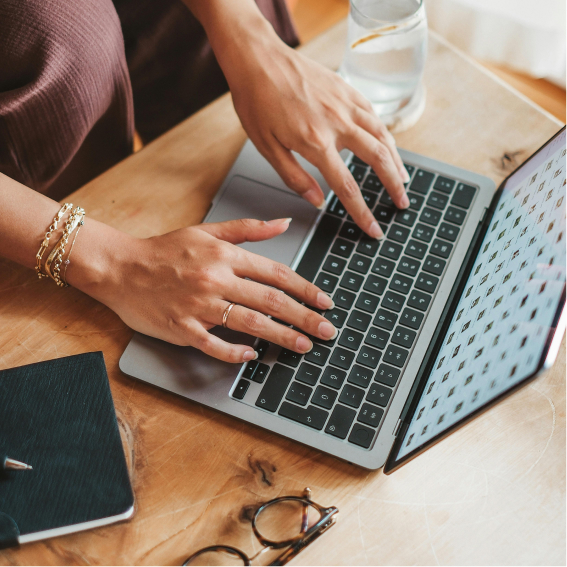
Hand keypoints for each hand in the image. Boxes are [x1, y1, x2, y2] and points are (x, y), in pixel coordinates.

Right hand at [82, 218, 336, 362]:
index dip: (306, 289)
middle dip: (305, 317)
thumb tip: (285, 222)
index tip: (325, 302)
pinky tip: (252, 356)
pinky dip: (234, 352)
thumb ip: (248, 229)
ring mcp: (198, 305)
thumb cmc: (165, 250)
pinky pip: (213, 344)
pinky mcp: (181, 327)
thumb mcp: (207, 231)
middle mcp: (216, 279)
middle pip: (271, 301)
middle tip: (328, 331)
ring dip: (281, 336)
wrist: (120, 267)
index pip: (276, 274)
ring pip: (250, 323)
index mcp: (225, 256)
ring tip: (304, 346)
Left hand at [217, 28, 409, 238]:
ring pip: (383, 136)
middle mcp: (338, 123)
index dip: (363, 212)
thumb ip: (294, 177)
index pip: (348, 187)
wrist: (257, 58)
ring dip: (396, 160)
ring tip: (402, 178)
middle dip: (393, 186)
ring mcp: (346, 104)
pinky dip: (385, 133)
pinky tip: (387, 143)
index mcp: (316, 143)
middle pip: (378, 160)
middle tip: (402, 204)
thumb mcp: (267, 147)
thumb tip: (317, 201)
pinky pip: (374, 115)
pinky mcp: (347, 89)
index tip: (374, 229)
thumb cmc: (257, 102)